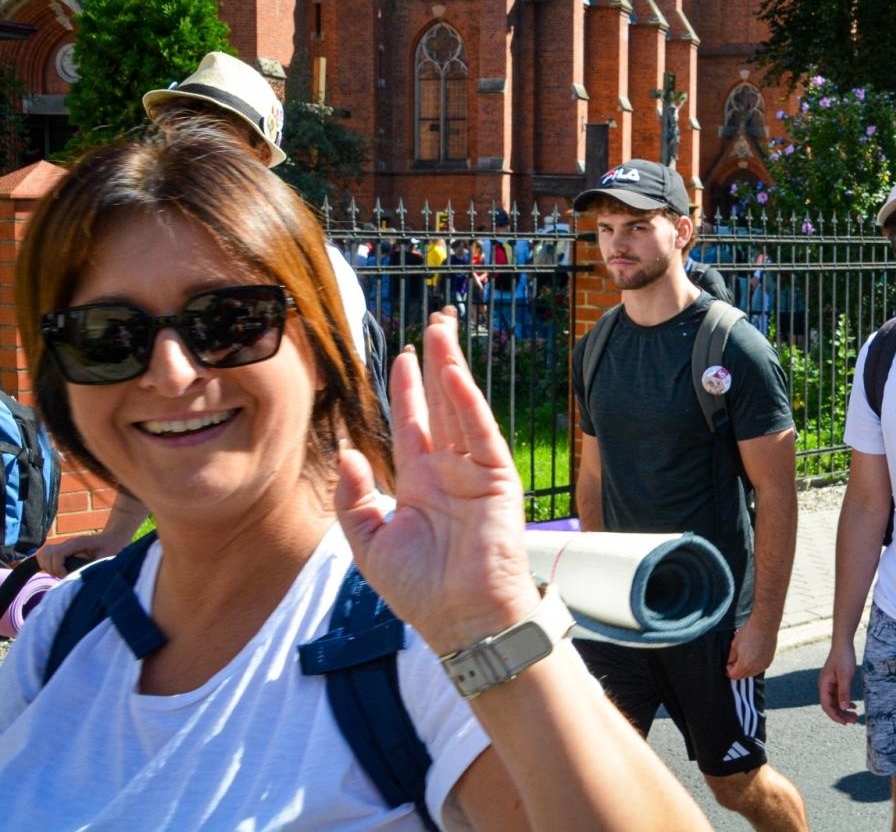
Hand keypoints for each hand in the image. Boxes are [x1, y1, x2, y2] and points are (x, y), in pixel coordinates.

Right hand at [35, 532, 121, 577]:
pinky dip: (47, 564)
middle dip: (52, 569)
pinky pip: (46, 555)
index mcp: (78, 543)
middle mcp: (68, 543)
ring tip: (60, 574)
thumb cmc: (114, 546)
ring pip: (43, 554)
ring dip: (47, 567)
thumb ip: (96, 565)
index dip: (58, 568)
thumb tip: (84, 576)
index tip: (66, 576)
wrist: (114, 537)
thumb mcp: (108, 557)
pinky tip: (58, 572)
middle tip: (64, 576)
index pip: (56, 554)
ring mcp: (64, 546)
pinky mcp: (63, 550)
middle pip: (46, 554)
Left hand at [335, 308, 539, 655]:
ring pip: (459, 407)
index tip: (400, 357)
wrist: (463, 619)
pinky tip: (454, 374)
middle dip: (434, 362)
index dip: (406, 390)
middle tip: (432, 324)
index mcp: (420, 483)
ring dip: (451, 367)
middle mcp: (448, 469)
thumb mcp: (371, 544)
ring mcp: (474, 471)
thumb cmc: (421, 590)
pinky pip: (481, 432)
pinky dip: (468, 402)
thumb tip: (350, 452)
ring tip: (441, 329)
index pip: (412, 424)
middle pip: (439, 404)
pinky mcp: (497, 478)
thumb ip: (355, 499)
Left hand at [726, 621, 776, 679]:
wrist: (764, 625)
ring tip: (744, 657)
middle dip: (737, 670)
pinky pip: (759, 668)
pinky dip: (755, 665)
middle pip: (743, 676)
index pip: (734, 675)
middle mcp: (755, 668)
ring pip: (752, 672)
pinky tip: (753, 656)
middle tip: (734, 661)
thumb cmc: (749, 633)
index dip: (728, 670)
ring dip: (746, 668)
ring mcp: (764, 665)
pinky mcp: (769, 661)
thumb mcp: (734, 645)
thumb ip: (731, 657)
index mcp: (745, 665)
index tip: (727, 664)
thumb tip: (729, 663)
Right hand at [818, 641, 859, 724]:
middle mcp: (825, 686)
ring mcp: (830, 684)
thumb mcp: (845, 675)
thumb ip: (844, 692)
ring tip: (855, 716)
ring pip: (836, 702)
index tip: (845, 723)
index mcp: (824, 685)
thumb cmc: (843, 658)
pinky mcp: (836, 682)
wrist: (843, 643)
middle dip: (841, 715)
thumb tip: (843, 708)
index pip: (826, 706)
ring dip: (844, 710)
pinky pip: (839, 696)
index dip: (835, 716)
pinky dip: (845, 702)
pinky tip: (853, 706)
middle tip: (854, 721)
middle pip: (831, 706)